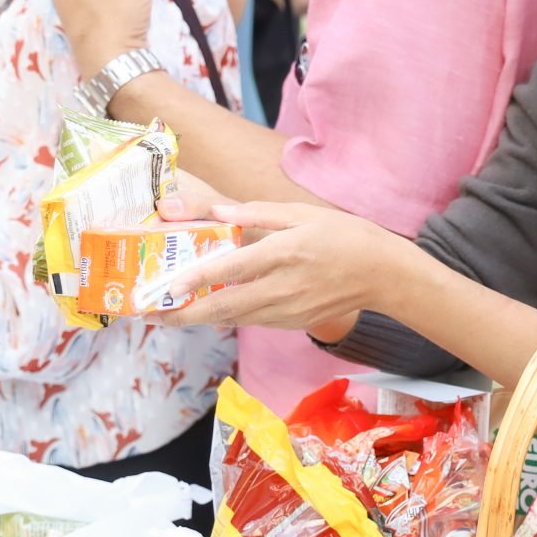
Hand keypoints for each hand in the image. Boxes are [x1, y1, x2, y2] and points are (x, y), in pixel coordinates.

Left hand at [147, 178, 398, 333]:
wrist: (383, 275)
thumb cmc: (345, 237)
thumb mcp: (305, 213)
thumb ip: (260, 214)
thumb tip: (221, 213)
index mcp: (285, 253)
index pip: (232, 269)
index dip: (197, 279)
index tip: (169, 286)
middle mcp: (283, 287)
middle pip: (224, 307)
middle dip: (184, 314)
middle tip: (152, 313)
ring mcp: (288, 310)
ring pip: (234, 318)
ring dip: (200, 318)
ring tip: (170, 314)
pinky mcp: (293, 322)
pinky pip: (253, 319)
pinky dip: (228, 315)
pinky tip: (210, 309)